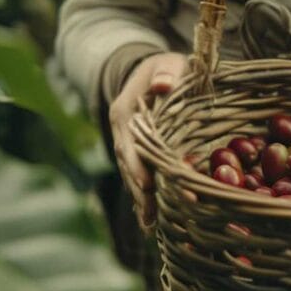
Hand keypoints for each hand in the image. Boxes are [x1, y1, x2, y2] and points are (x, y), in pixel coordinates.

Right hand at [109, 52, 187, 229]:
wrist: (156, 72)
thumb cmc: (168, 69)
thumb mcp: (169, 64)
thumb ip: (167, 72)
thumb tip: (163, 85)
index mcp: (125, 112)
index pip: (130, 142)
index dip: (139, 164)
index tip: (148, 185)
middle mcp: (121, 132)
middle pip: (128, 166)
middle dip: (139, 192)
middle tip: (152, 217)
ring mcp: (126, 145)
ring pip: (131, 176)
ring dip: (140, 201)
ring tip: (151, 226)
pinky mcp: (135, 155)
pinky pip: (137, 178)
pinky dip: (144, 199)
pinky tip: (152, 222)